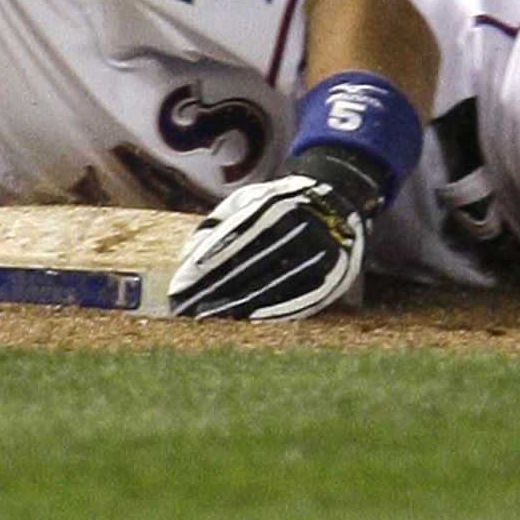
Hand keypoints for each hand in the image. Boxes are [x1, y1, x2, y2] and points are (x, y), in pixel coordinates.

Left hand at [165, 175, 364, 320]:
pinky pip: (297, 300)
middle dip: (213, 290)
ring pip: (271, 287)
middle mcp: (299, 228)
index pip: (231, 240)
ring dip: (236, 306)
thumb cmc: (279, 205)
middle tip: (186, 308)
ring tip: (209, 317)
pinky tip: (245, 320)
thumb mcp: (249, 199)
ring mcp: (319, 253)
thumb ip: (216, 222)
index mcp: (274, 205)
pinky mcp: (333, 276)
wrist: (340, 205)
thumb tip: (185, 254)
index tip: (179, 284)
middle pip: (248, 267)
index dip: (203, 265)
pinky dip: (269, 312)